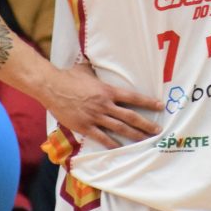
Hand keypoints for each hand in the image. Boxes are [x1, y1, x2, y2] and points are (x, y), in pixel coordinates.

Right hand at [44, 62, 161, 148]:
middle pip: (130, 117)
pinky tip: (121, 148)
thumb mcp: (87, 69)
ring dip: (135, 135)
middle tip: (158, 130)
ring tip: (145, 141)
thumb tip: (103, 61)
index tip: (159, 106)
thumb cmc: (69, 76)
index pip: (133, 97)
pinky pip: (102, 138)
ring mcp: (95, 117)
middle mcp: (104, 105)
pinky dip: (112, 144)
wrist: (51, 87)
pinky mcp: (85, 127)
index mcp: (107, 91)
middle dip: (146, 124)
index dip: (148, 102)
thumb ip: (98, 70)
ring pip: (120, 129)